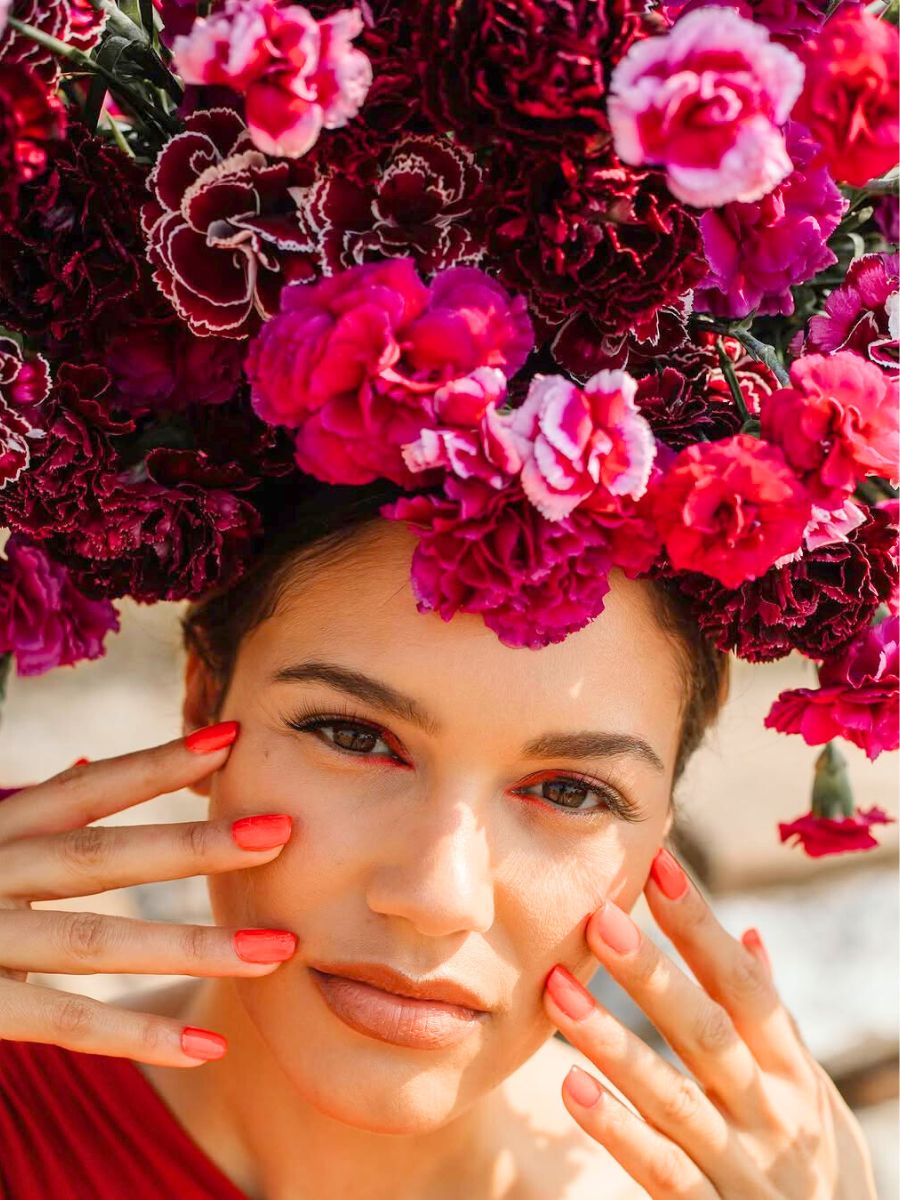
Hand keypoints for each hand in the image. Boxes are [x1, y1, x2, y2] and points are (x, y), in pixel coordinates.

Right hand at [0, 723, 297, 1066]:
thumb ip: (24, 808)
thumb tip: (85, 764)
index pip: (85, 788)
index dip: (157, 763)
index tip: (232, 739)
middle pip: (103, 858)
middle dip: (195, 845)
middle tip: (282, 833)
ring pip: (95, 943)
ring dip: (191, 946)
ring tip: (275, 951)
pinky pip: (60, 1025)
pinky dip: (134, 1036)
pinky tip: (205, 1048)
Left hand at [543, 848, 877, 1198]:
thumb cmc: (816, 1161)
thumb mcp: (809, 1088)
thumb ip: (774, 1020)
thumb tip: (750, 936)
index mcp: (790, 1070)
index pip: (743, 984)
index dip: (701, 924)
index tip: (658, 864)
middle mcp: (770, 1112)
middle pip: (707, 1031)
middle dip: (653, 973)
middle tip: (598, 917)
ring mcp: (742, 1167)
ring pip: (672, 1097)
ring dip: (614, 1041)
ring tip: (559, 990)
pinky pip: (660, 1171)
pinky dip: (617, 1129)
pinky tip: (572, 1087)